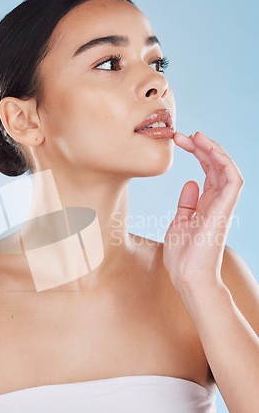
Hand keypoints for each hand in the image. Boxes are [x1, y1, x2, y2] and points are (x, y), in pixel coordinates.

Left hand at [163, 131, 243, 288]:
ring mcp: (223, 205)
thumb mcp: (180, 223)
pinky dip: (223, 162)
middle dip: (201, 147)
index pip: (207, 171)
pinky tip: (208, 149)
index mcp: (207, 204)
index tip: (180, 140)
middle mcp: (217, 202)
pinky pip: (233, 179)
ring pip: (227, 168)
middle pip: (216, 166)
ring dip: (213, 149)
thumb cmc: (183, 256)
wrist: (187, 277)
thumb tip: (190, 182)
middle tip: (183, 135)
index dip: (197, 153)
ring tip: (196, 135)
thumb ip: (187, 203)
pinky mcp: (225, 209)